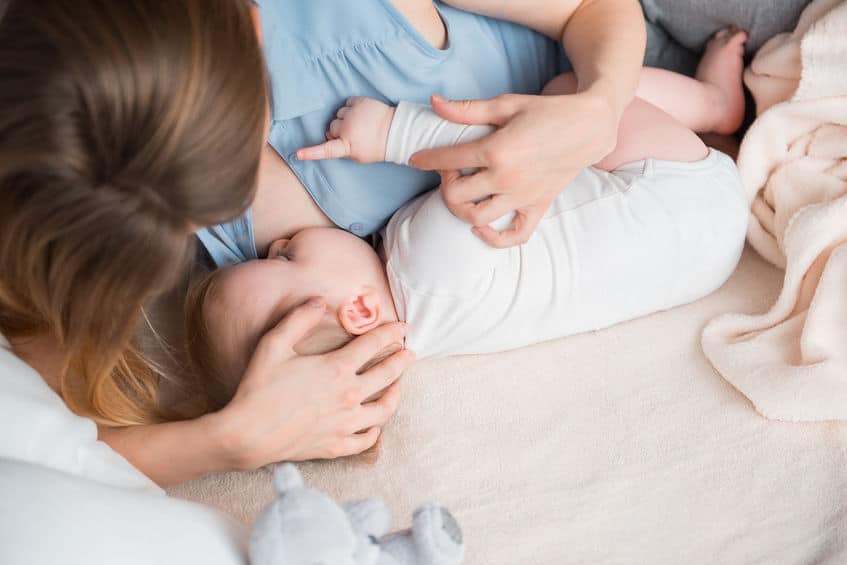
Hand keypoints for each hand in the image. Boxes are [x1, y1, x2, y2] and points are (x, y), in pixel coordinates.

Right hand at [212, 299, 414, 468]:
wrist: (247, 435)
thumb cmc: (258, 388)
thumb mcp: (274, 344)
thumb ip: (298, 319)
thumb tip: (318, 300)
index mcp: (336, 368)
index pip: (374, 344)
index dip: (390, 332)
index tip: (403, 327)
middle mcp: (348, 396)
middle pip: (387, 375)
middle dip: (402, 361)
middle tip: (410, 354)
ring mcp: (345, 423)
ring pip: (384, 409)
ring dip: (395, 395)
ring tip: (399, 385)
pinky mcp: (336, 445)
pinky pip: (365, 439)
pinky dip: (374, 431)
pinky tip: (375, 426)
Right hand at [296, 97, 395, 163]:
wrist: (395, 132)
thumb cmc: (376, 147)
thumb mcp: (358, 156)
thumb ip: (343, 148)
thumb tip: (331, 138)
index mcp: (347, 145)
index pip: (326, 150)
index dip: (311, 152)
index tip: (298, 153)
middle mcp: (347, 128)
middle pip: (331, 127)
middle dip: (337, 131)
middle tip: (352, 135)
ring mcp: (353, 113)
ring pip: (338, 114)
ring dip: (344, 119)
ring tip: (358, 124)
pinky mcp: (359, 102)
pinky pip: (347, 103)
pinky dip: (351, 108)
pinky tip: (361, 114)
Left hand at [409, 91, 618, 247]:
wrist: (589, 127)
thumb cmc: (547, 111)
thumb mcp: (506, 104)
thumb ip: (467, 109)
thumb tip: (434, 103)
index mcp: (495, 150)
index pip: (447, 160)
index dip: (426, 159)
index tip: (417, 159)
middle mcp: (506, 178)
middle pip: (456, 196)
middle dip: (445, 184)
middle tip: (451, 171)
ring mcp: (522, 196)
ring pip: (477, 218)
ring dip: (462, 210)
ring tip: (465, 194)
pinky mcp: (537, 206)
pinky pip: (514, 235)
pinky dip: (494, 239)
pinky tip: (481, 228)